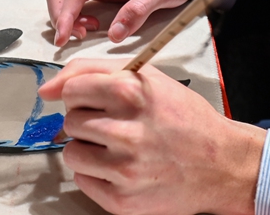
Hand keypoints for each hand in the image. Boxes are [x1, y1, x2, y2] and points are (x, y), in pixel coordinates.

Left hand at [41, 60, 262, 214]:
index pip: (71, 88)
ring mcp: (125, 168)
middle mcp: (128, 130)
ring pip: (71, 152)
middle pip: (70, 121)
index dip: (80, 94)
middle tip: (115, 125)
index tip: (90, 101)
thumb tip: (48, 89)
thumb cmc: (184, 118)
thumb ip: (95, 71)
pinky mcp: (122, 199)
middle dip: (87, 121)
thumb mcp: (149, 78)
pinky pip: (82, 180)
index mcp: (133, 92)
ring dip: (88, 149)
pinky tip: (121, 168)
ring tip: (117, 148)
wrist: (221, 164)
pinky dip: (96, 174)